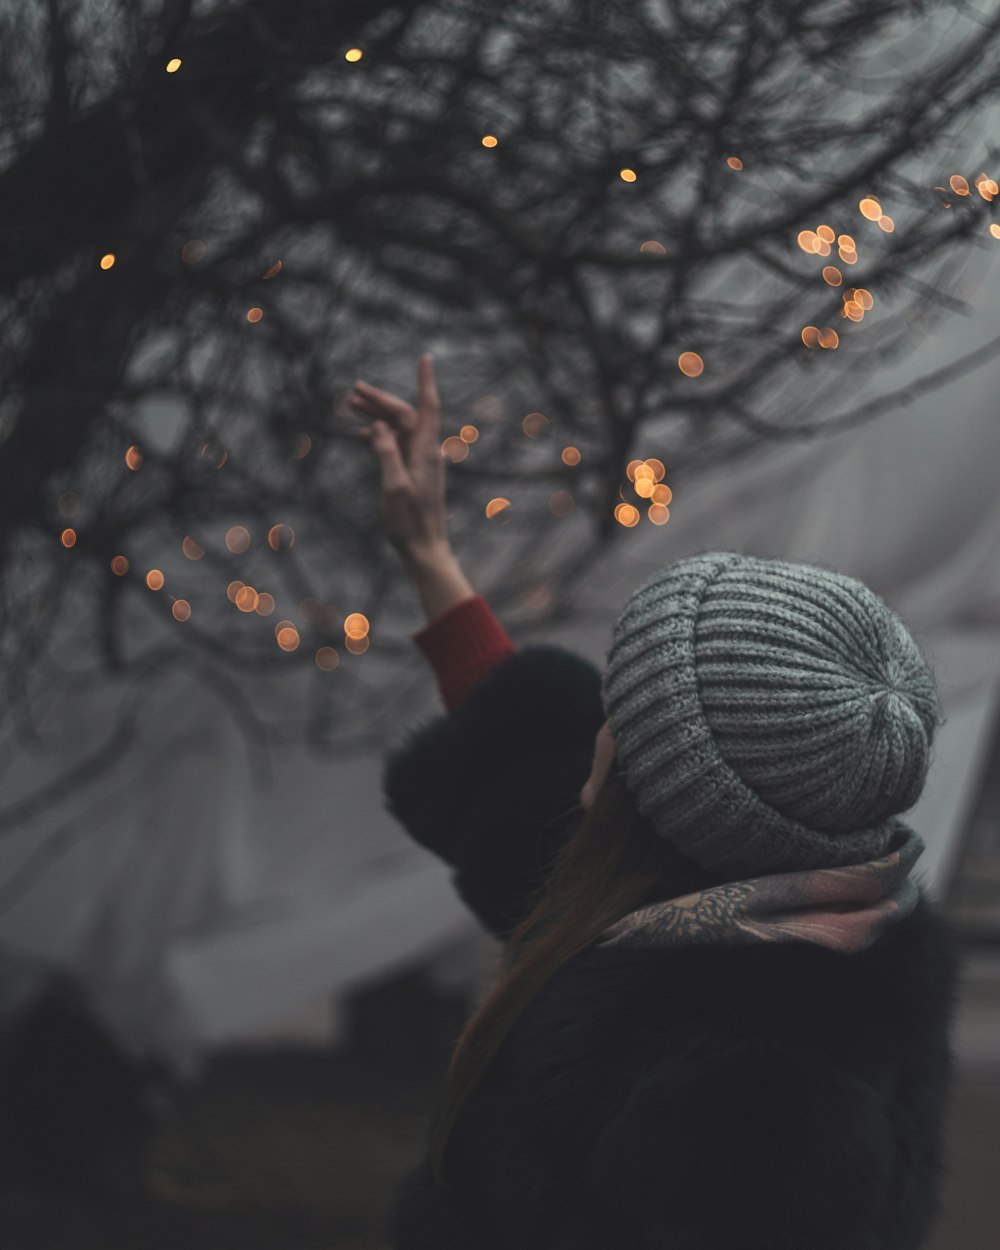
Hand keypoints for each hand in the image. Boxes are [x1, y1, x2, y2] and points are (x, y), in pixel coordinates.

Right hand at [349, 354, 448, 560]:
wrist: (423, 548)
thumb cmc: (409, 521)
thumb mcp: (394, 486)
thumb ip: (386, 453)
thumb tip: (378, 426)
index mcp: (425, 451)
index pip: (427, 407)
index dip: (425, 381)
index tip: (425, 357)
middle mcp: (425, 451)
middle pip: (404, 414)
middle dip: (381, 399)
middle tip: (354, 388)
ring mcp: (418, 460)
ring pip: (398, 428)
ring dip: (377, 415)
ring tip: (351, 404)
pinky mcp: (412, 471)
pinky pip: (395, 444)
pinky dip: (378, 435)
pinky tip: (361, 433)